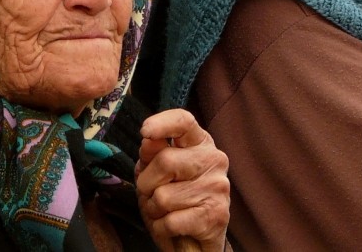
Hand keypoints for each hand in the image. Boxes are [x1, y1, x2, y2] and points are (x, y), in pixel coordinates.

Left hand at [135, 109, 229, 251]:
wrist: (198, 239)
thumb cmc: (175, 200)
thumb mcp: (157, 173)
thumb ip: (153, 154)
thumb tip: (148, 140)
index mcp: (200, 142)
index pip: (184, 122)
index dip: (163, 123)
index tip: (145, 131)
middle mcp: (214, 159)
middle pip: (165, 161)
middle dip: (146, 182)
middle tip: (151, 193)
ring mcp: (217, 187)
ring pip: (163, 196)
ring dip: (154, 209)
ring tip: (165, 211)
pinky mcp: (215, 216)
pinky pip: (170, 221)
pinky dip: (161, 228)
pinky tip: (172, 227)